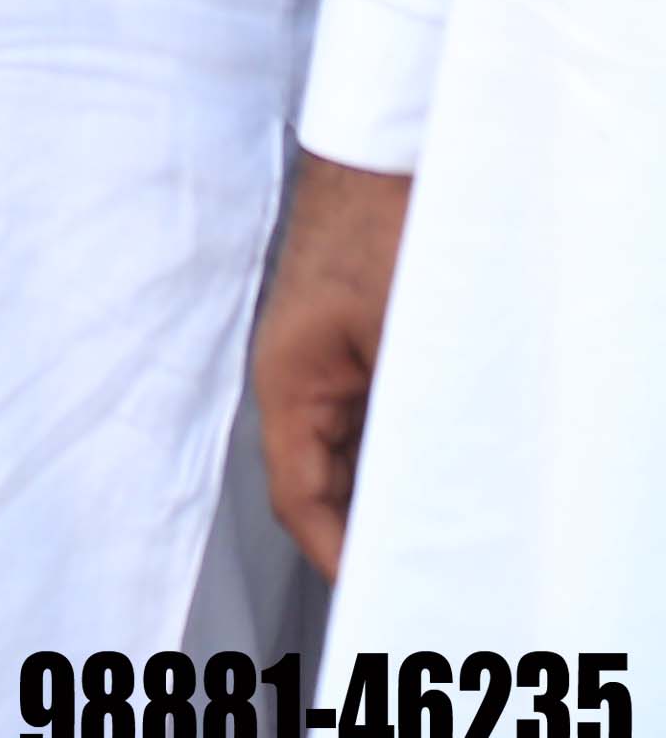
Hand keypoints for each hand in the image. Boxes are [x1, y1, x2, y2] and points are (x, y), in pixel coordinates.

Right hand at [249, 151, 413, 574]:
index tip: (382, 596)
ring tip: (445, 535)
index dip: (336, 554)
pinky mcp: (358, 340)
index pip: (299, 496)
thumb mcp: (408, 334)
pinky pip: (372, 417)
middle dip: (367, 534)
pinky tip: (449, 469)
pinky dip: (400, 452)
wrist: (386, 141)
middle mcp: (298, 377)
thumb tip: (437, 498)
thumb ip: (414, 418)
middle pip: (324, 482)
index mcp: (289, 380)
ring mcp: (328, 358)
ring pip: (352, 452)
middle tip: (428, 580)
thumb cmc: (383, 222)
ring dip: (388, 492)